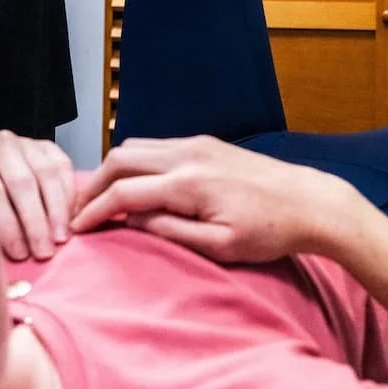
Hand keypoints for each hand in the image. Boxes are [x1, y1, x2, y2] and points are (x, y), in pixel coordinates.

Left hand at [0, 130, 74, 261]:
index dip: (8, 226)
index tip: (19, 255)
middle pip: (22, 183)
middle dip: (35, 222)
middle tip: (44, 252)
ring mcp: (26, 142)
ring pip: (46, 174)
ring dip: (56, 211)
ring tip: (60, 239)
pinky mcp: (48, 146)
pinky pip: (64, 168)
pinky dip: (69, 195)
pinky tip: (70, 219)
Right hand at [71, 136, 344, 264]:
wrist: (310, 202)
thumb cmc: (269, 232)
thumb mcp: (219, 245)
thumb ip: (170, 231)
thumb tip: (131, 222)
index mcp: (188, 184)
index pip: (124, 192)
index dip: (94, 211)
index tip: (77, 229)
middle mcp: (186, 154)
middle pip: (120, 159)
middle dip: (93, 184)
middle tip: (79, 210)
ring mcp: (196, 144)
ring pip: (136, 146)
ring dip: (112, 170)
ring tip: (100, 198)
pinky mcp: (205, 143)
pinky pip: (155, 146)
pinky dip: (133, 162)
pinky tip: (131, 183)